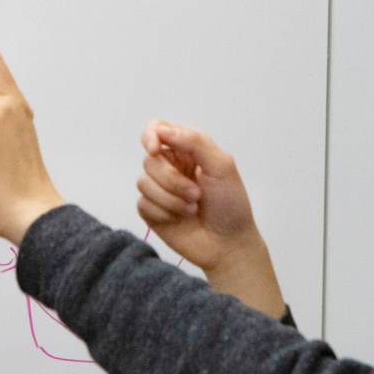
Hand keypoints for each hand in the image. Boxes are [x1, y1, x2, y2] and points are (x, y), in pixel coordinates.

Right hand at [137, 121, 285, 317]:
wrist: (228, 244)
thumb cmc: (231, 205)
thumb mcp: (222, 166)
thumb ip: (195, 142)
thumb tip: (162, 131)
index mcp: (186, 150)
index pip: (157, 129)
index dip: (150, 136)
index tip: (155, 150)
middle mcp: (170, 167)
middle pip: (149, 160)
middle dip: (172, 180)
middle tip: (197, 195)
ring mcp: (159, 190)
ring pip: (143, 182)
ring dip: (170, 199)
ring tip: (192, 208)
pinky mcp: (151, 211)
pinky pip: (142, 203)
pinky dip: (162, 212)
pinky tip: (179, 219)